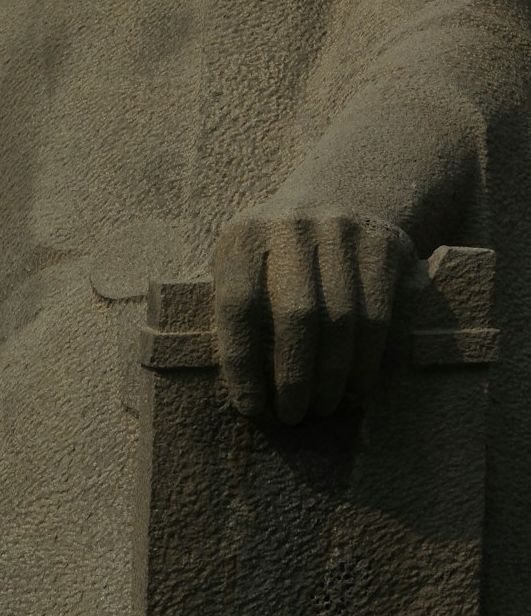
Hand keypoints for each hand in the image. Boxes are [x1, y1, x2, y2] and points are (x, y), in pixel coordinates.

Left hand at [212, 207, 415, 423]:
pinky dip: (366, 359)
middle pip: (296, 315)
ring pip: (341, 320)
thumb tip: (242, 392)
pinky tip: (357, 386)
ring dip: (334, 376)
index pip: (238, 306)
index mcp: (243, 236)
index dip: (242, 362)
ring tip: (324, 407)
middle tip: (293, 415)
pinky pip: (378, 315)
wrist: (337, 199)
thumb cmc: (275, 259)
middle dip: (295, 377)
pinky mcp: (383, 244)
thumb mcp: (241, 268)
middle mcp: (292, 225)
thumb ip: (231, 315)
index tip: (250, 407)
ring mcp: (342, 229)